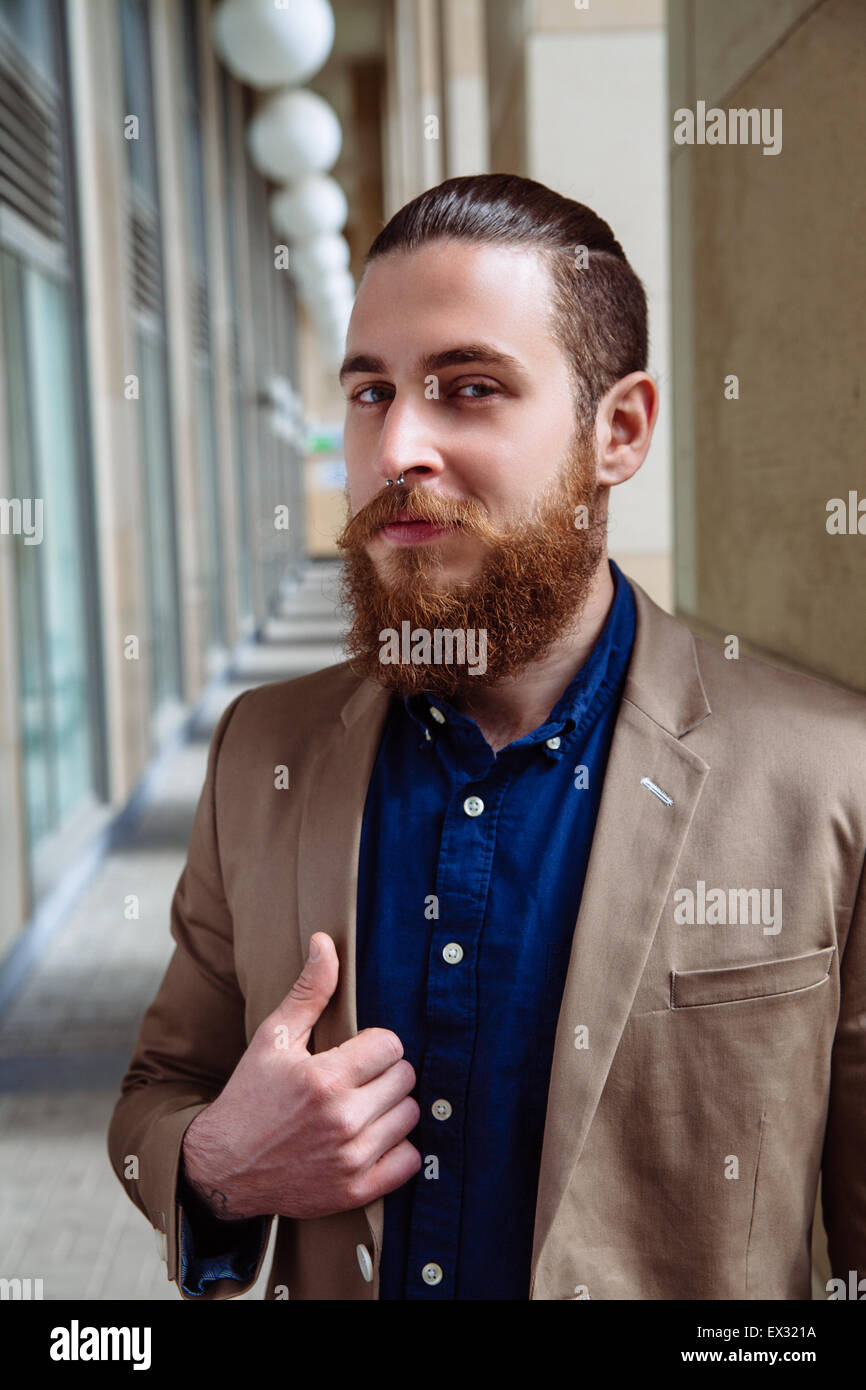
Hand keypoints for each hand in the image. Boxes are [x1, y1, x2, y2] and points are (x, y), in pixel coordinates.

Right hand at [181, 932, 421, 1219]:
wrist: (223, 1168)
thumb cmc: (249, 1097)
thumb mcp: (273, 1038)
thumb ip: (308, 991)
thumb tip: (326, 942)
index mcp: (324, 1077)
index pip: (391, 1045)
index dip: (376, 1044)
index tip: (357, 1052)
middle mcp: (342, 1118)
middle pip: (405, 1078)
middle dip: (385, 1074)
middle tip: (359, 1079)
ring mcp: (352, 1158)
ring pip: (409, 1116)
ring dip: (391, 1109)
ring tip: (363, 1106)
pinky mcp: (356, 1190)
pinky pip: (409, 1162)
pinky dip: (397, 1150)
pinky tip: (372, 1139)